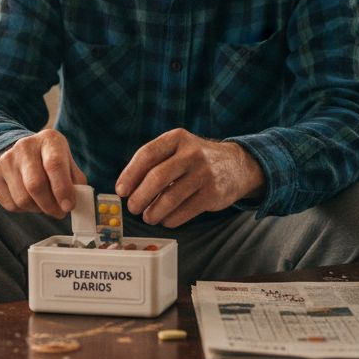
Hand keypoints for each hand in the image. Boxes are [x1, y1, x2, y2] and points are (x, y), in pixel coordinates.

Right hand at [0, 129, 87, 218]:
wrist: (23, 151)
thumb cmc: (51, 159)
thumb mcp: (68, 162)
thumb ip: (76, 181)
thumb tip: (77, 201)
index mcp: (48, 140)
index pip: (54, 164)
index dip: (62, 189)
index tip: (69, 206)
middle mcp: (25, 146)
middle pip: (35, 185)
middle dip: (50, 206)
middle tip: (59, 212)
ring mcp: (6, 160)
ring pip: (22, 199)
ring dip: (37, 209)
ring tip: (44, 203)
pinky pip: (10, 204)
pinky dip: (23, 210)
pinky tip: (30, 200)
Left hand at [115, 129, 264, 227]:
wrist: (237, 165)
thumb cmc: (196, 160)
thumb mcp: (178, 149)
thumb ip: (155, 162)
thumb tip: (127, 188)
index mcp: (177, 138)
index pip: (147, 154)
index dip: (130, 174)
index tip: (121, 190)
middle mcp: (192, 153)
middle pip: (157, 177)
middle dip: (140, 197)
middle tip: (133, 208)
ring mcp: (205, 173)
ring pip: (170, 198)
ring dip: (154, 212)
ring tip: (148, 217)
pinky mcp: (213, 194)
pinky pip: (185, 211)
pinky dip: (171, 219)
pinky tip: (166, 220)